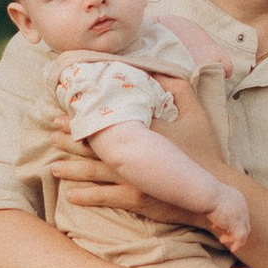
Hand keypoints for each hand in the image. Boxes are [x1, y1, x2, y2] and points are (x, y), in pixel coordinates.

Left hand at [51, 78, 229, 225]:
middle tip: (53, 130)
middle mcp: (135, 155)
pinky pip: (105, 197)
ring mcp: (134, 178)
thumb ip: (180, 88)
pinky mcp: (137, 198)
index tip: (68, 108)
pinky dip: (87, 196)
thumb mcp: (198, 113)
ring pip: (95, 172)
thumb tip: (162, 69)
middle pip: (95, 146)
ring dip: (72, 168)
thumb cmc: (206, 150)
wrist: (215, 189)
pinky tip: (71, 196)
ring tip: (53, 165)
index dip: (86, 115)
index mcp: (145, 132)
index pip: (109, 121)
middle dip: (71, 139)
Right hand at [203, 185, 252, 254]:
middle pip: (244, 223)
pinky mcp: (237, 224)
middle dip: (233, 231)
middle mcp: (242, 206)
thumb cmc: (203, 192)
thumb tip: (205, 204)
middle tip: (222, 237)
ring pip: (244, 232)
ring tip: (222, 240)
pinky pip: (241, 238)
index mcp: (238, 198)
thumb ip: (213, 203)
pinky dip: (237, 244)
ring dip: (234, 238)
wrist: (206, 192)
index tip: (218, 227)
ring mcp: (241, 215)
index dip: (231, 223)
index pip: (240, 214)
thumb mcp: (211, 197)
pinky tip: (232, 248)